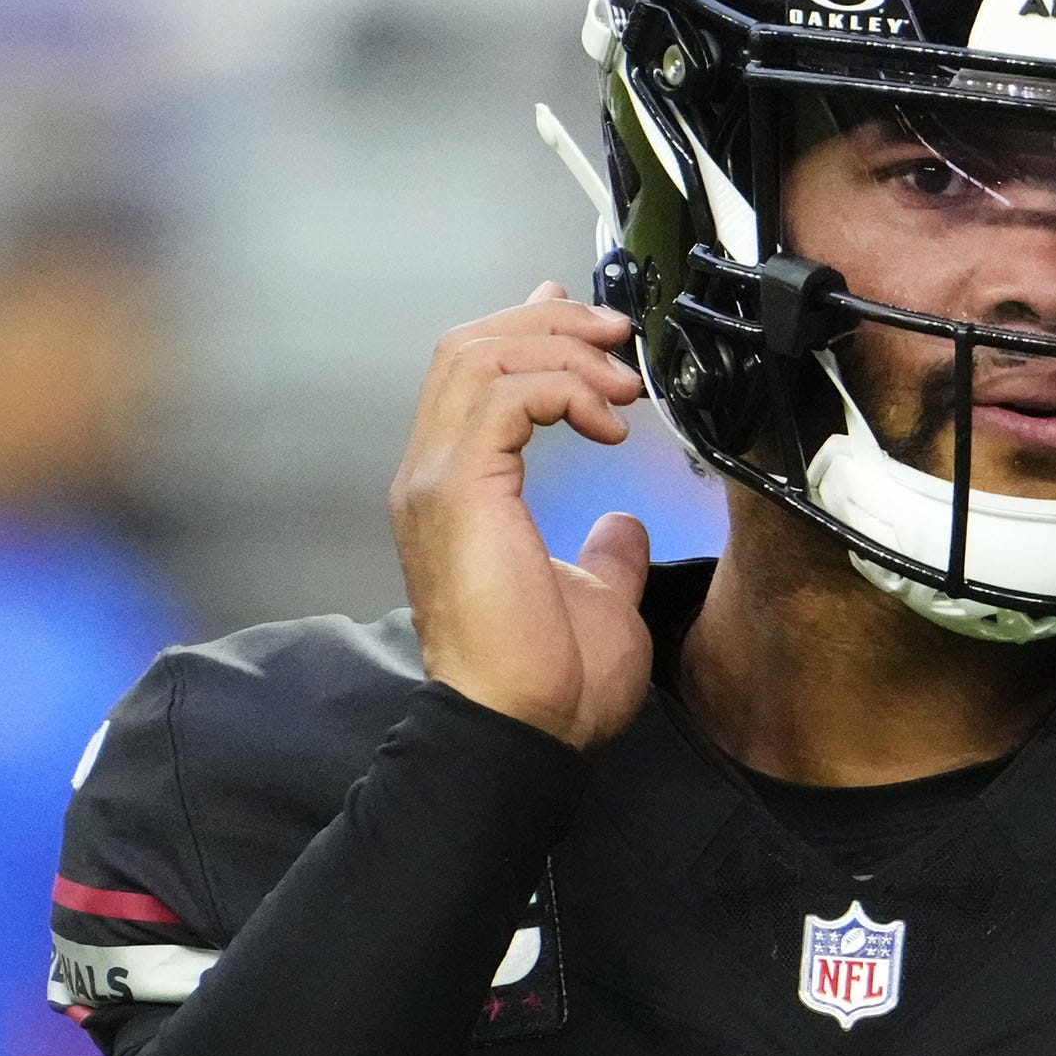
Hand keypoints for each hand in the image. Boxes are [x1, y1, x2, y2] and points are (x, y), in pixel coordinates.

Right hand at [390, 287, 654, 749]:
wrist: (522, 731)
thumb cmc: (551, 685)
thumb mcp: (596, 599)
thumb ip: (603, 554)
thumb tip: (621, 525)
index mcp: (455, 492)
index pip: (473, 375)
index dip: (531, 332)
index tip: (596, 331)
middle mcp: (432, 475)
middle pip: (471, 345)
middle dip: (551, 323)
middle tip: (620, 337)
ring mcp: (437, 479)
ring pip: (481, 355)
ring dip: (561, 350)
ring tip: (622, 383)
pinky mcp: (459, 490)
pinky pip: (507, 395)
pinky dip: (564, 389)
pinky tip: (609, 426)